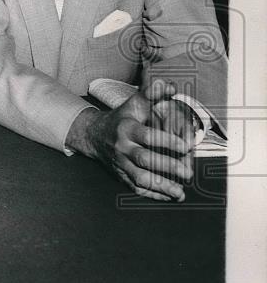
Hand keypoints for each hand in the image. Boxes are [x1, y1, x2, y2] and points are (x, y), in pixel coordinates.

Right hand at [68, 79, 193, 200]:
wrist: (94, 134)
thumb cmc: (123, 117)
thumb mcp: (134, 102)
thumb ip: (152, 93)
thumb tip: (169, 85)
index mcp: (126, 127)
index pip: (146, 135)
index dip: (166, 141)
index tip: (186, 147)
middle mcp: (121, 146)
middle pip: (144, 159)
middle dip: (167, 166)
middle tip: (188, 172)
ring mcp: (120, 162)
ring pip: (139, 177)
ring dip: (160, 186)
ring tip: (180, 192)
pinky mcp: (120, 174)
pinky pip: (135, 187)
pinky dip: (152, 194)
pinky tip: (168, 196)